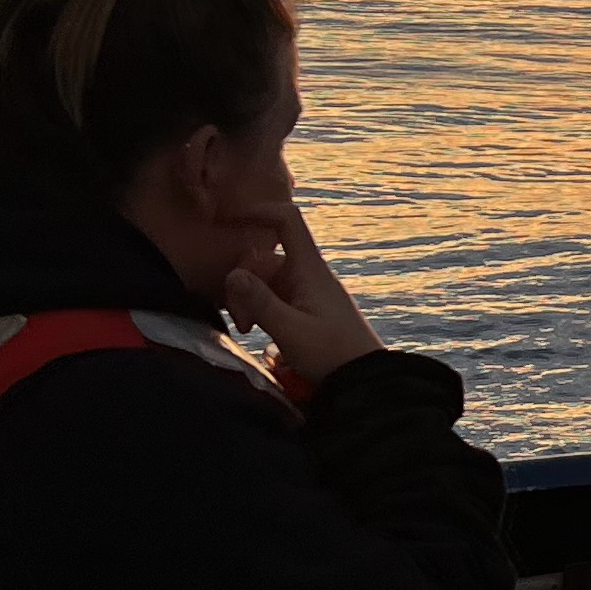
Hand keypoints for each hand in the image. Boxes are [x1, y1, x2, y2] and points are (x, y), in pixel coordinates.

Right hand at [219, 204, 384, 379]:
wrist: (363, 379)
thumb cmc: (333, 354)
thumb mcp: (292, 331)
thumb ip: (260, 302)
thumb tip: (233, 274)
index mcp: (309, 269)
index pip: (286, 220)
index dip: (258, 210)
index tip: (227, 217)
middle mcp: (305, 273)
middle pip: (262, 258)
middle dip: (243, 283)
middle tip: (243, 322)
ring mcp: (302, 290)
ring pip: (262, 279)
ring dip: (247, 299)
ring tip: (248, 329)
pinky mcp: (301, 307)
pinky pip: (270, 295)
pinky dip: (257, 307)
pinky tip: (254, 329)